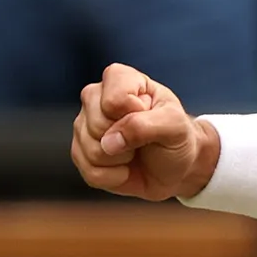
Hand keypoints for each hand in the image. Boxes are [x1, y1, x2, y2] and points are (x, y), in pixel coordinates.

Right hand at [72, 64, 214, 200]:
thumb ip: (145, 125)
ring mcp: (84, 125)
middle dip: (127, 142)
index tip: (151, 115)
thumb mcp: (175, 126)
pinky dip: (114, 177)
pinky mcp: (80, 153)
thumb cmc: (176, 138)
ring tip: (134, 152)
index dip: (135, 115)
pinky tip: (124, 167)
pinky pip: (90, 173)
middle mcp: (95, 97)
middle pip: (98, 126)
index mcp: (119, 78)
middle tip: (143, 140)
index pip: (113, 100)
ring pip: (92, 151)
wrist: (175, 167)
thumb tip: (109, 141)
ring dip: (121, 161)